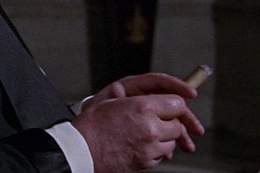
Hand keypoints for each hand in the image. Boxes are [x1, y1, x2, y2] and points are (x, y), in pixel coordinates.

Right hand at [72, 73, 204, 171]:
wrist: (82, 149)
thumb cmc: (92, 124)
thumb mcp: (113, 98)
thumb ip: (140, 96)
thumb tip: (157, 97)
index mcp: (142, 107)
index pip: (177, 103)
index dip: (175, 104)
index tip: (174, 105)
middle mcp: (150, 128)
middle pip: (177, 124)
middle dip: (170, 122)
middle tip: (158, 119)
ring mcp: (150, 147)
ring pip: (172, 142)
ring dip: (165, 137)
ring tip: (147, 132)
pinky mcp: (146, 162)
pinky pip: (162, 156)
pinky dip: (157, 151)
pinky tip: (143, 144)